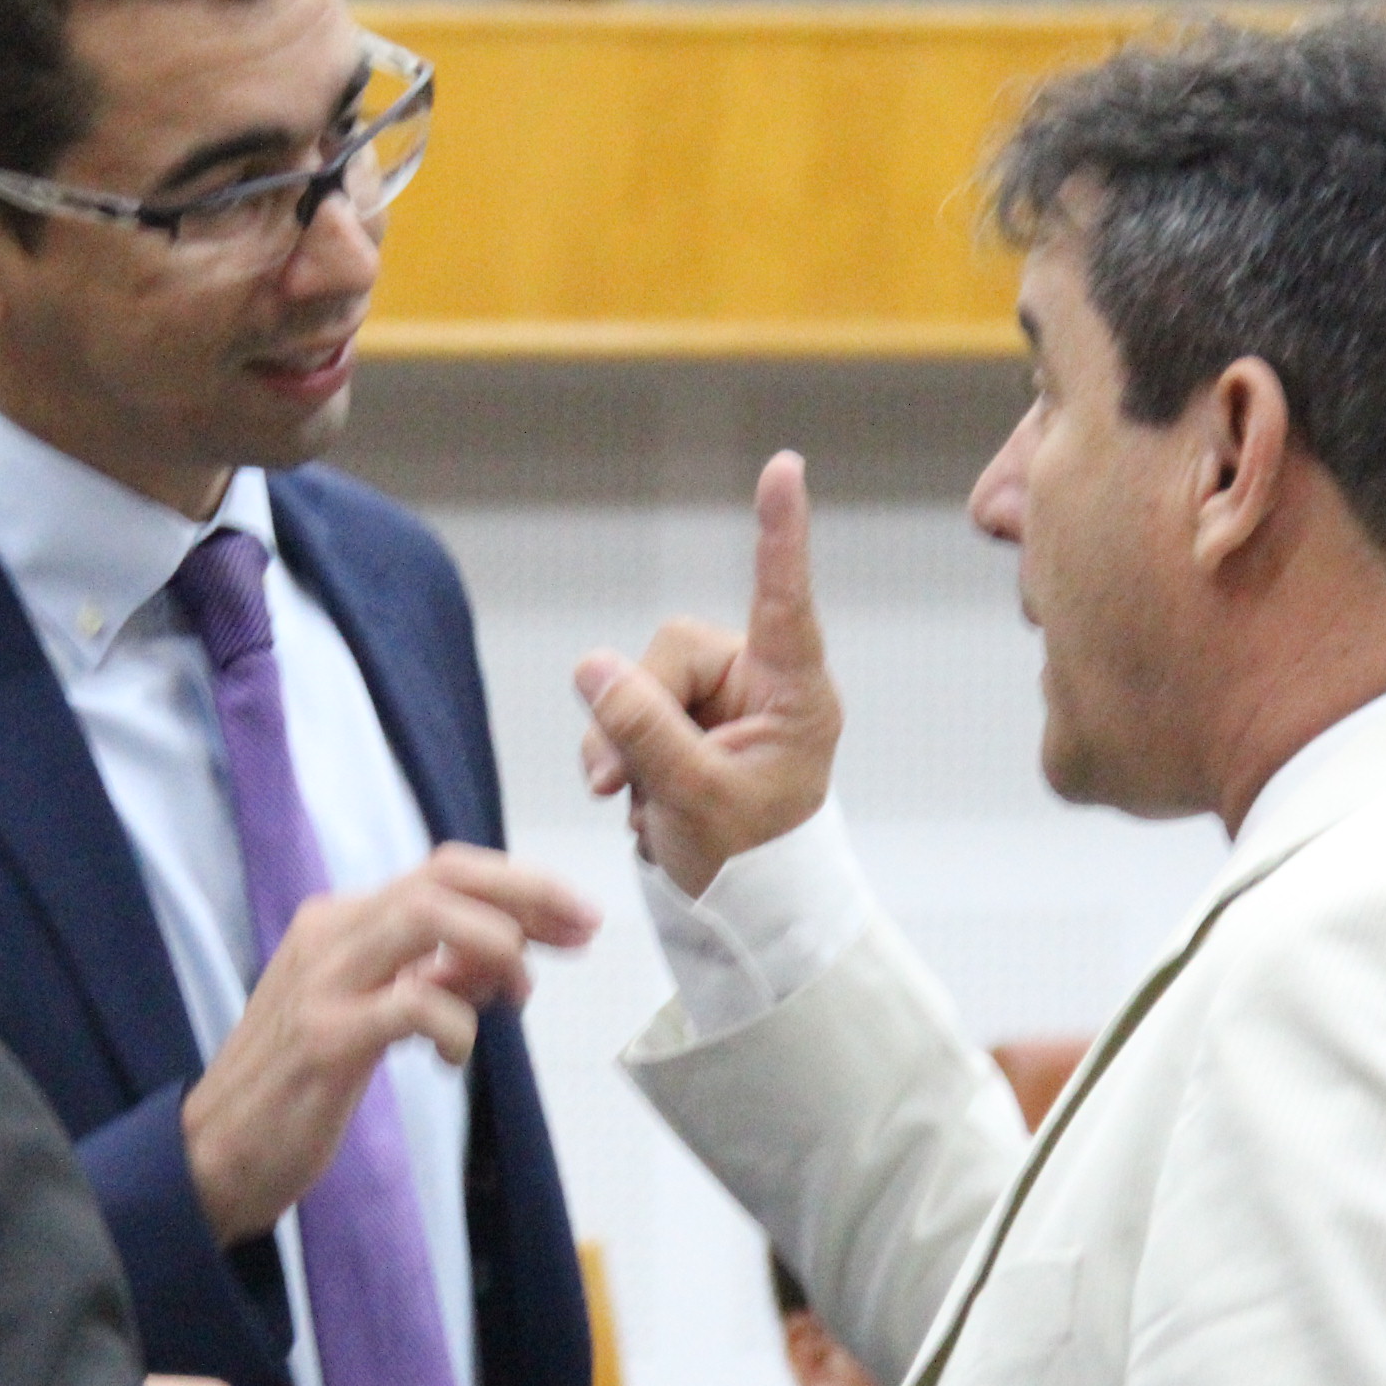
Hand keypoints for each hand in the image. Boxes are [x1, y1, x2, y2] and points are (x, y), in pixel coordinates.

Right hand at [183, 846, 598, 1245]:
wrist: (213, 1154)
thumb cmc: (295, 1087)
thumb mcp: (366, 1014)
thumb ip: (425, 978)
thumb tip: (499, 963)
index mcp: (339, 921)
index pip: (444, 871)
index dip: (520, 884)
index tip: (575, 915)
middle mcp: (327, 934)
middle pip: (445, 877)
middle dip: (528, 895)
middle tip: (582, 932)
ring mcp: (321, 982)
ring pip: (429, 917)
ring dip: (497, 948)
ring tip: (516, 998)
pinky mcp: (322, 1038)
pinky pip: (413, 1005)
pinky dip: (456, 1025)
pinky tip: (451, 1060)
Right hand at [573, 452, 842, 897]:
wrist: (741, 914)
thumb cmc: (747, 862)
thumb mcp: (692, 798)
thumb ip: (643, 730)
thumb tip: (592, 667)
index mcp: (794, 696)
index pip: (784, 601)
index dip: (779, 534)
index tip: (785, 470)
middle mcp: (760, 686)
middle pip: (671, 652)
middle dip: (633, 713)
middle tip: (612, 780)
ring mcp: (722, 704)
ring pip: (640, 682)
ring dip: (620, 740)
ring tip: (629, 797)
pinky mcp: (686, 724)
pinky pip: (630, 711)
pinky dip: (621, 753)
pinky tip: (637, 796)